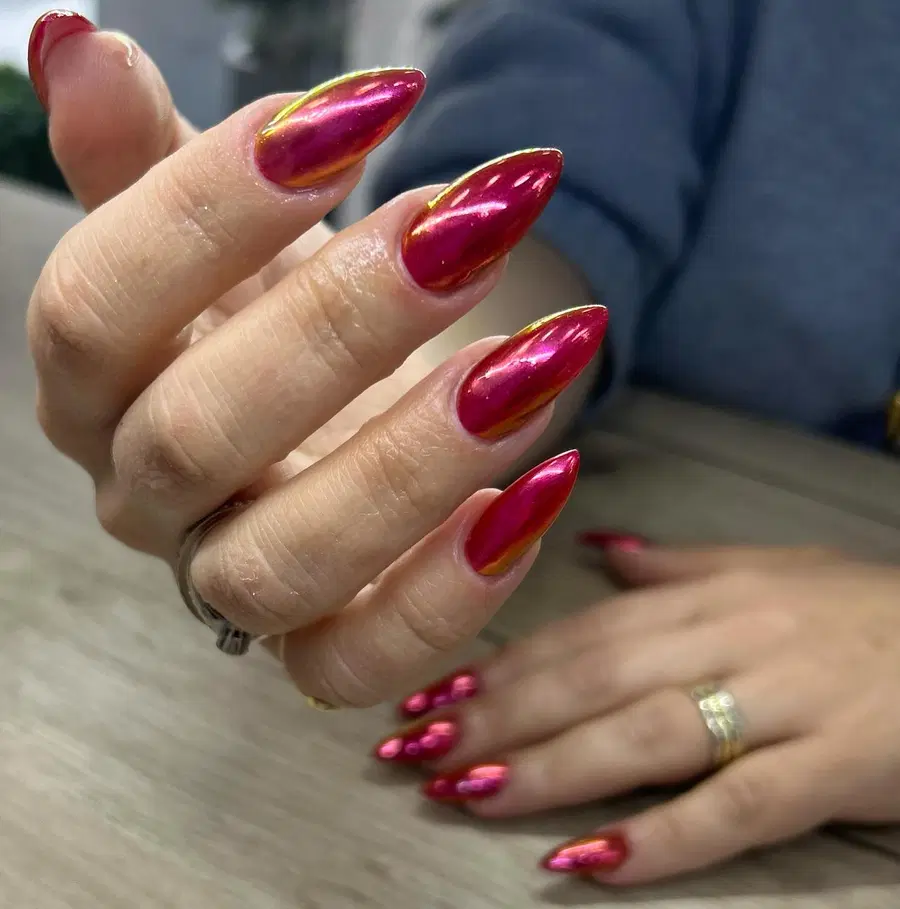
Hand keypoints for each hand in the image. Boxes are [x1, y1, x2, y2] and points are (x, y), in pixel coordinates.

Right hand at [28, 12, 606, 704]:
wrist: (346, 409)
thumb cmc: (280, 311)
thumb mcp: (226, 232)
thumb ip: (151, 161)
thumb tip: (78, 47)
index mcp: (96, 387)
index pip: (93, 307)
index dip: (208, 208)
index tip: (359, 113)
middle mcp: (148, 497)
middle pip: (194, 436)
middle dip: (339, 327)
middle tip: (466, 228)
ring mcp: (234, 582)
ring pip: (283, 561)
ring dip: (416, 461)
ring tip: (534, 362)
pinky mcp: (322, 648)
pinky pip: (362, 659)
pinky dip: (453, 591)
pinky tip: (538, 490)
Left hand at [374, 541, 899, 882]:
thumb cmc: (863, 612)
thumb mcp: (772, 569)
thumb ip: (681, 566)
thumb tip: (604, 550)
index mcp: (710, 593)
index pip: (583, 631)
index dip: (503, 664)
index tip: (433, 694)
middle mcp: (733, 638)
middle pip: (595, 679)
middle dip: (499, 717)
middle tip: (420, 751)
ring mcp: (784, 703)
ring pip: (646, 736)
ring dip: (551, 768)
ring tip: (470, 795)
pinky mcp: (835, 768)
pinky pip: (736, 808)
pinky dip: (660, 838)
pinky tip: (588, 863)